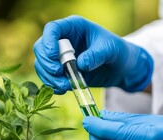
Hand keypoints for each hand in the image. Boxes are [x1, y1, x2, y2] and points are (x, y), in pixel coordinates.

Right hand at [34, 15, 152, 93]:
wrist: (121, 68)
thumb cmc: (117, 51)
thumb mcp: (111, 50)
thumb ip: (97, 55)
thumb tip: (80, 64)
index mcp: (74, 27)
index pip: (52, 29)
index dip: (48, 42)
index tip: (54, 56)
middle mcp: (63, 40)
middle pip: (41, 48)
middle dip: (46, 63)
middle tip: (59, 73)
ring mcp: (60, 57)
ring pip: (42, 65)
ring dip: (49, 77)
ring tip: (65, 86)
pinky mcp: (62, 72)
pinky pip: (49, 78)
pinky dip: (53, 85)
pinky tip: (64, 90)